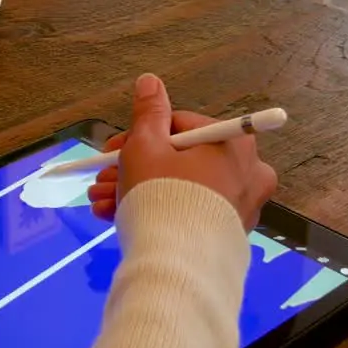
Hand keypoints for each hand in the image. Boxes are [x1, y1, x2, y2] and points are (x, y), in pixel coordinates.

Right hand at [86, 74, 277, 230]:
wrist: (177, 266)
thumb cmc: (162, 196)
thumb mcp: (144, 146)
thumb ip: (148, 113)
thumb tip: (150, 81)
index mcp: (233, 144)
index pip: (180, 126)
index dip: (140, 136)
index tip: (111, 151)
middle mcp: (247, 173)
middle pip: (180, 160)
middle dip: (134, 169)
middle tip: (102, 179)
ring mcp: (240, 207)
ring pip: (181, 188)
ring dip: (136, 191)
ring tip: (99, 202)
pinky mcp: (228, 235)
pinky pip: (189, 213)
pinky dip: (157, 211)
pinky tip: (116, 216)